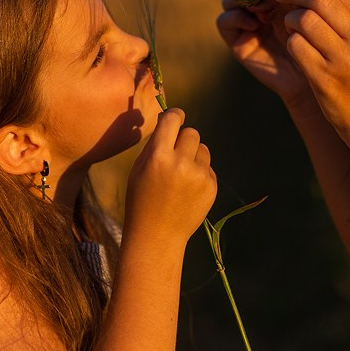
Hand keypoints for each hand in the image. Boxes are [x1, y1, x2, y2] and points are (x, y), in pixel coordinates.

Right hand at [124, 108, 216, 243]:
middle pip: (191, 133)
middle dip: (183, 139)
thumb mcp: (138, 170)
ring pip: (203, 149)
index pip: (173, 120)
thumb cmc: (141, 200)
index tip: (176, 117)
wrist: (158, 235)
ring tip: (180, 175)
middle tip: (174, 154)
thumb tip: (169, 121)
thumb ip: (155, 145)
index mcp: (158, 157)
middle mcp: (181, 163)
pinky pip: (208, 167)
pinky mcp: (211, 186)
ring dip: (193, 156)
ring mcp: (199, 176)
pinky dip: (200, 173)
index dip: (175, 115)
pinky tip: (187, 190)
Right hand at [215, 0, 313, 107]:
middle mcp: (259, 11)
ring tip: (264, 11)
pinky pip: (223, 21)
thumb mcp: (309, 12)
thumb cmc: (318, 43)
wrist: (310, 76)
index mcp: (276, 0)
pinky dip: (235, 17)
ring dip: (244, 1)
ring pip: (230, 0)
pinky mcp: (238, 42)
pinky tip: (254, 25)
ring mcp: (247, 26)